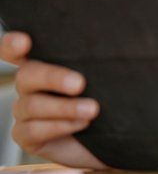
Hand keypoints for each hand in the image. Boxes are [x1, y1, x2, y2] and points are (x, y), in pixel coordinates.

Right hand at [0, 31, 108, 168]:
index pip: (17, 49)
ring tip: (92, 110)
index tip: (24, 42)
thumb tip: (128, 38)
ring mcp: (25, 110)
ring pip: (32, 104)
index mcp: (45, 60)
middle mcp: (30, 84)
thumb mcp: (109, 71)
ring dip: (65, 107)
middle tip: (80, 84)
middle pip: (27, 75)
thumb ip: (105, 56)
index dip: (13, 45)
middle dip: (53, 77)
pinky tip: (81, 124)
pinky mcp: (26, 135)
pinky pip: (33, 130)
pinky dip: (60, 126)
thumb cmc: (110, 94)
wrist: (113, 132)